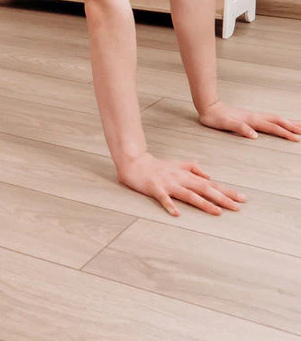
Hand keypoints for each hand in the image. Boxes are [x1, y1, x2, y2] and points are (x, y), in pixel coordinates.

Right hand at [117, 152, 244, 215]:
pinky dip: (170, 205)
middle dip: (221, 198)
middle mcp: (180, 179)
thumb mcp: (177, 164)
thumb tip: (208, 175)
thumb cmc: (156, 165)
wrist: (134, 162)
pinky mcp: (154, 188)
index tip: (242, 198)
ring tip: (217, 212)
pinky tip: (177, 213)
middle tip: (237, 207)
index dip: (226, 191)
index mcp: (186, 175)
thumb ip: (193, 168)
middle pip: (204, 189)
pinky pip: (163, 198)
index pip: (210, 183)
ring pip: (188, 194)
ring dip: (203, 203)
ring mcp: (167, 184)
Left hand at [199, 100, 300, 140]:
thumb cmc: (215, 118)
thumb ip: (240, 128)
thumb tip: (255, 135)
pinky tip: (279, 122)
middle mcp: (254, 116)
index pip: (272, 127)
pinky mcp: (249, 116)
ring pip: (275, 118)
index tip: (297, 139)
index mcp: (251, 120)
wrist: (208, 106)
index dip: (285, 133)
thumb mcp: (226, 124)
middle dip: (292, 126)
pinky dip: (278, 120)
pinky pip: (268, 118)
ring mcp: (253, 115)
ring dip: (287, 122)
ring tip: (299, 125)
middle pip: (278, 121)